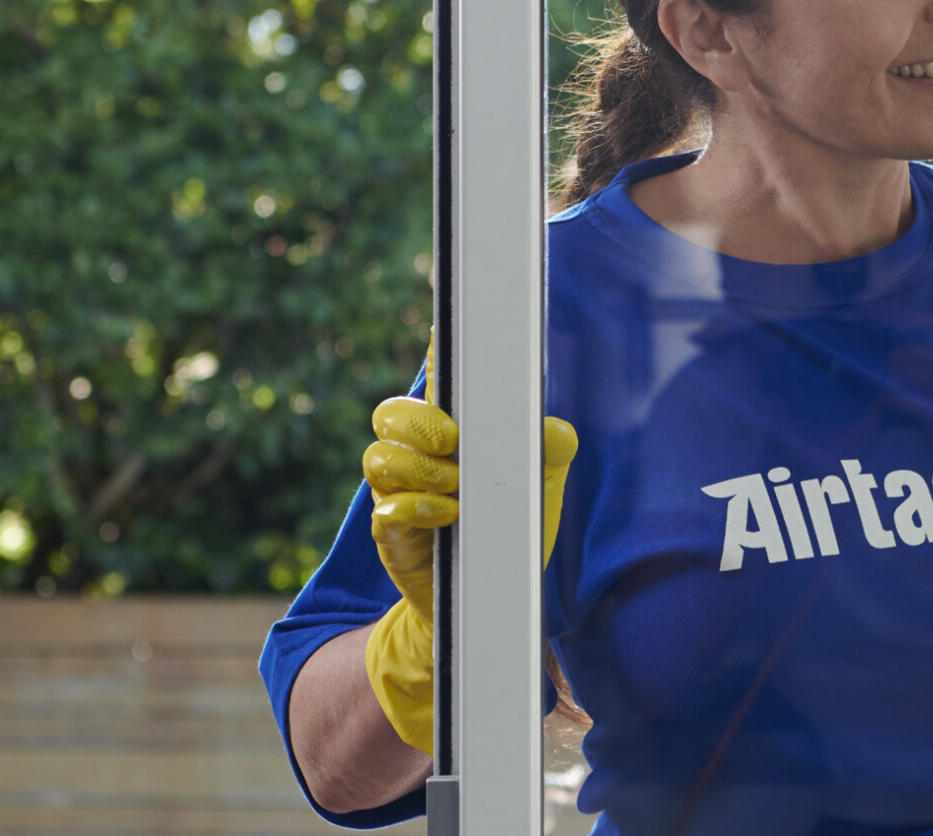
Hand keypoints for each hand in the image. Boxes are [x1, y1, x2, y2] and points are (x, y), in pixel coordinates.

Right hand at [357, 367, 578, 754]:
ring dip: (419, 468)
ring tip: (456, 486)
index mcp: (455, 436)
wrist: (496, 598)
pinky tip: (449, 515)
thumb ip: (552, 450)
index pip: (438, 386)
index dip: (434, 356)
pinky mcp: (394, 537)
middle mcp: (419, 459)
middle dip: (416, 421)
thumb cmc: (513, 532)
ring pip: (378, 460)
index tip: (441, 333)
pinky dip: (417, 507)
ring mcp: (400, 496)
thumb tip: (553, 430)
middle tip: (451, 441)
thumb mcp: (544, 487)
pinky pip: (384, 512)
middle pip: (388, 416)